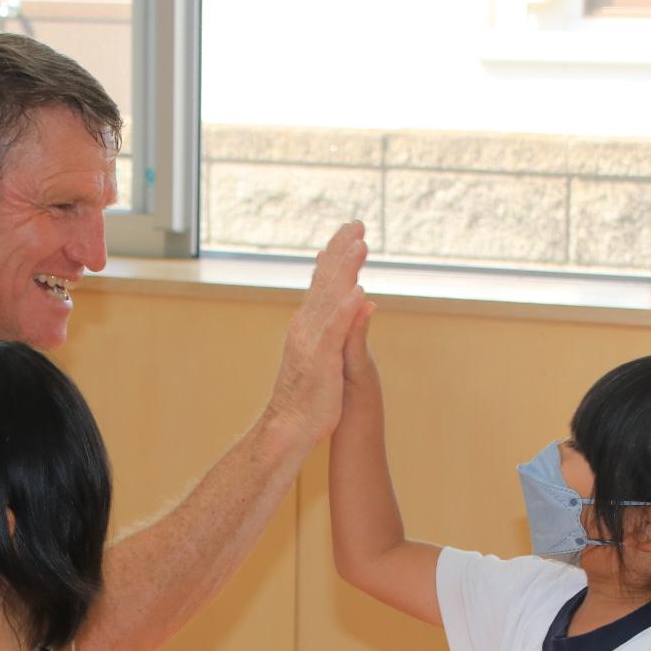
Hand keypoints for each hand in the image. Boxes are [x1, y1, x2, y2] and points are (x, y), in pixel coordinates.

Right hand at [263, 220, 375, 442]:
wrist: (289, 428)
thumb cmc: (309, 395)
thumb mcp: (327, 354)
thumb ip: (341, 326)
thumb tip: (361, 299)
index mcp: (310, 325)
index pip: (325, 283)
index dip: (337, 255)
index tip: (350, 230)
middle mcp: (307, 326)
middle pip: (327, 282)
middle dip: (342, 251)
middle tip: (357, 223)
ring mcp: (312, 341)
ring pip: (331, 299)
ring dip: (345, 271)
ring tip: (360, 245)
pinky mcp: (321, 360)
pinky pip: (335, 331)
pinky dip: (346, 311)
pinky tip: (359, 293)